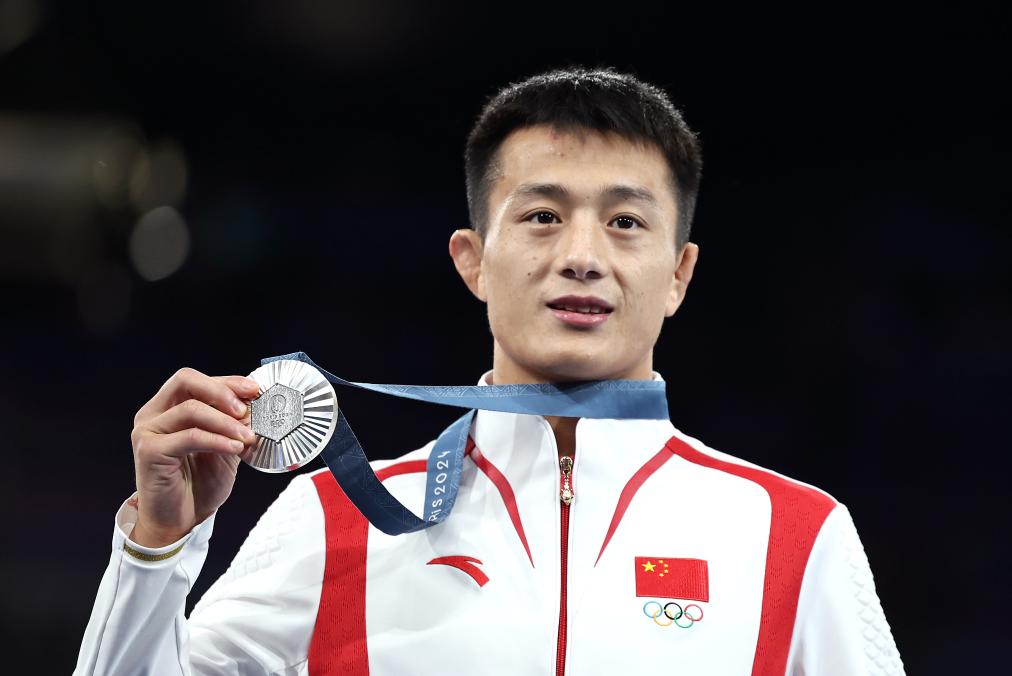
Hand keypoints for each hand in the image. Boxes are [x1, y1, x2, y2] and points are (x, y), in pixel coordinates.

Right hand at [129, 368, 259, 546]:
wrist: (180, 520)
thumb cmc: (198, 484)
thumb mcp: (224, 446)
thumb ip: (234, 424)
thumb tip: (257, 405)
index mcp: (168, 407)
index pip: (196, 380)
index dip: (227, 381)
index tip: (255, 390)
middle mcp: (154, 414)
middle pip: (185, 381)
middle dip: (221, 390)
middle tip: (246, 408)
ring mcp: (148, 431)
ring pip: (191, 409)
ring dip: (225, 421)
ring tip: (247, 436)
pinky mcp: (149, 451)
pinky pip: (190, 436)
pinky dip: (217, 439)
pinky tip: (235, 448)